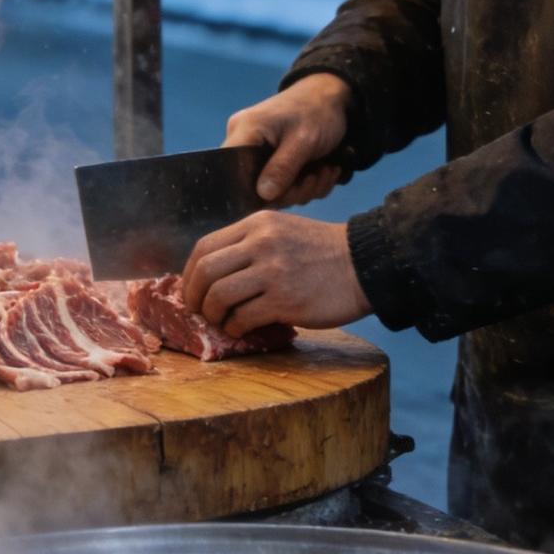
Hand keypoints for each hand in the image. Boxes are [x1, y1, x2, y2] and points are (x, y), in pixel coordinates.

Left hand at [182, 213, 371, 334]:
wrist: (364, 264)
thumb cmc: (322, 252)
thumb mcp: (283, 231)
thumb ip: (250, 244)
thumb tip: (214, 274)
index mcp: (257, 224)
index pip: (205, 246)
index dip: (189, 273)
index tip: (191, 290)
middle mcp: (261, 243)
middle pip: (205, 271)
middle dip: (194, 296)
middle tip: (198, 311)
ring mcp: (273, 272)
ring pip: (219, 296)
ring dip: (213, 315)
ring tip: (222, 322)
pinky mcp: (285, 300)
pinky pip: (243, 317)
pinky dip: (235, 327)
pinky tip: (242, 329)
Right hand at [223, 73, 351, 204]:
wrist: (333, 99)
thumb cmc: (316, 111)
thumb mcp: (303, 141)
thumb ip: (282, 168)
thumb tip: (264, 196)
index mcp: (244, 131)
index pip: (230, 169)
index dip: (253, 189)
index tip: (286, 190)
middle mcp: (245, 143)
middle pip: (254, 187)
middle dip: (291, 190)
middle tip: (316, 177)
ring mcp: (259, 155)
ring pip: (274, 191)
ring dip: (304, 188)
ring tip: (324, 170)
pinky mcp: (273, 163)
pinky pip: (285, 187)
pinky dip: (306, 185)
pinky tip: (322, 171)